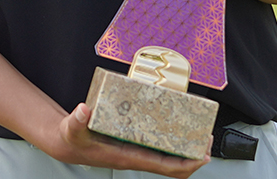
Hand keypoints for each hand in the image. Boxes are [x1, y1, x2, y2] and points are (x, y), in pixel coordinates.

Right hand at [48, 103, 209, 177]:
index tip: (203, 155)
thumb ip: (77, 120)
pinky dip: (174, 142)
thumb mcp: (73, 129)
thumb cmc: (73, 139)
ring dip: (187, 150)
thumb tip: (83, 110)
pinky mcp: (134, 145)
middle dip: (194, 156)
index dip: (186, 164)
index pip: (164, 167)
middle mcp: (136, 157)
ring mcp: (137, 152)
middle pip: (174, 166)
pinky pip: (160, 149)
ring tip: (201, 134)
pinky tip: (179, 128)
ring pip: (169, 159)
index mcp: (128, 157)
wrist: (67, 144)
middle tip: (208, 139)